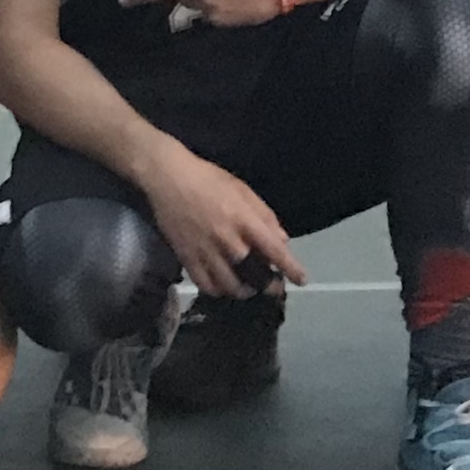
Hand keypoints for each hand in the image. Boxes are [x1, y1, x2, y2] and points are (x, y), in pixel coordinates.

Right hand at [137, 151, 302, 298]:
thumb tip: (282, 240)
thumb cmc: (209, 179)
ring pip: (230, 286)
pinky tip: (223, 286)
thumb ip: (264, 215)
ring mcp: (206, 252)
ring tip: (248, 289)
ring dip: (243, 291)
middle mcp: (227, 240)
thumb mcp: (242, 189)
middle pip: (253, 274)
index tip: (301, 280)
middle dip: (267, 284)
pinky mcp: (187, 258)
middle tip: (272, 286)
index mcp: (244, 220)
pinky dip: (218, 290)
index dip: (290, 268)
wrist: (168, 179)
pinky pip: (206, 285)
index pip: (274, 250)